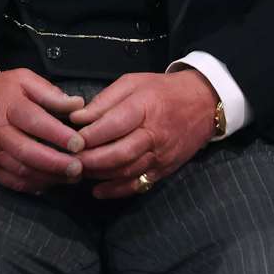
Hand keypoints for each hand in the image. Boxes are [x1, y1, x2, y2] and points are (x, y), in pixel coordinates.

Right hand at [0, 68, 86, 192]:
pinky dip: (32, 186)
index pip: (35, 122)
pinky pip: (11, 182)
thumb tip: (76, 104)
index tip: (79, 143)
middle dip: (56, 163)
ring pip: (21, 171)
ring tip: (72, 177)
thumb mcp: (20, 80)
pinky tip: (50, 183)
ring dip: (48, 177)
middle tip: (79, 167)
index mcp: (8, 107)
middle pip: (28, 152)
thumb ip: (49, 92)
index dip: (58, 134)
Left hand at [70, 70, 217, 198]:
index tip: (69, 141)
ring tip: (79, 172)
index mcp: (145, 107)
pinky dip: (116, 190)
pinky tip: (98, 190)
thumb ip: (105, 100)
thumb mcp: (134, 83)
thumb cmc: (163, 90)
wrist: (204, 103)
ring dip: (99, 175)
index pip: (112, 126)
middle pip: (118, 154)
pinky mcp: (165, 169)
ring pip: (126, 171)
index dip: (88, 136)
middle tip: (69, 161)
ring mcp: (161, 155)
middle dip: (89, 161)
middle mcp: (154, 134)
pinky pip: (138, 184)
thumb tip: (77, 118)